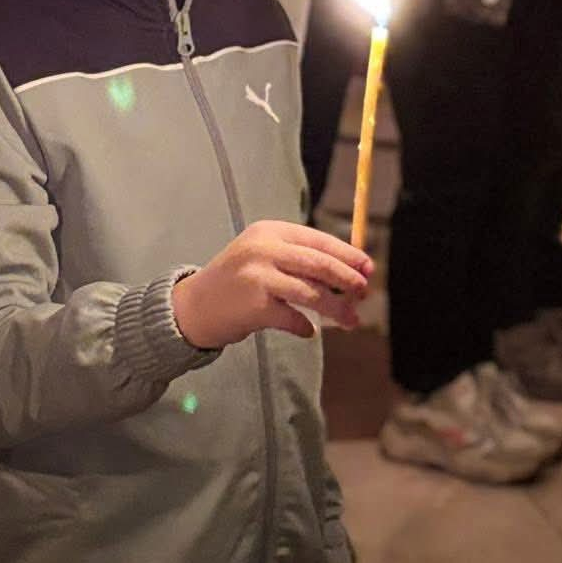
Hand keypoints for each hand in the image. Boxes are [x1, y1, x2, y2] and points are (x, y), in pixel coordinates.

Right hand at [171, 221, 372, 348]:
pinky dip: (305, 327)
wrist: (194, 306)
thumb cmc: (236, 281)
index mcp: (269, 231)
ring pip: (311, 293)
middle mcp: (263, 249)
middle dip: (347, 279)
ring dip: (336, 309)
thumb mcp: (262, 256)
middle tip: (363, 292)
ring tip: (351, 321)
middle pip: (319, 263)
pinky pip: (293, 318)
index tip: (368, 267)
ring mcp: (258, 277)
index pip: (318, 239)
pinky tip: (309, 331)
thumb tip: (349, 271)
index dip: (347, 254)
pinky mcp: (255, 306)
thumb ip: (298, 259)